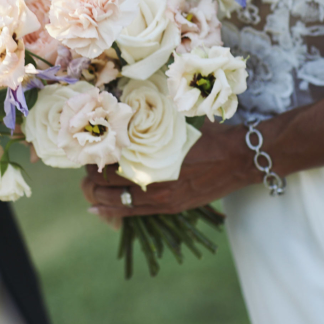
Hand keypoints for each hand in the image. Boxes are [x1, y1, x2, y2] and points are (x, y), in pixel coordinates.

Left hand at [81, 122, 257, 219]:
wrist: (238, 158)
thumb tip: (124, 110)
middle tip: (85, 171)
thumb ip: (151, 121)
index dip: (93, 157)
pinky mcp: (170, 208)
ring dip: (98, 197)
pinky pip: (133, 214)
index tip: (87, 151)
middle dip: (90, 179)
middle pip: (106, 184)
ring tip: (88, 191)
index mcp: (151, 156)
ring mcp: (161, 198)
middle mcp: (152, 180)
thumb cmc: (208, 135)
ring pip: (115, 203)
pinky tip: (97, 210)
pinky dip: (112, 212)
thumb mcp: (176, 123)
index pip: (108, 161)